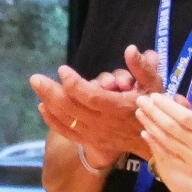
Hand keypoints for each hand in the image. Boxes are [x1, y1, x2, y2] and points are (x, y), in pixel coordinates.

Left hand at [32, 48, 163, 164]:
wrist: (153, 142)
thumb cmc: (153, 108)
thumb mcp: (154, 86)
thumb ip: (142, 68)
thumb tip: (131, 49)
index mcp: (117, 107)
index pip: (90, 96)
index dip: (73, 83)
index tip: (63, 70)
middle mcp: (103, 123)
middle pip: (71, 108)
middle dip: (51, 92)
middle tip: (36, 78)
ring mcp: (95, 134)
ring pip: (66, 119)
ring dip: (49, 103)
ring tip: (38, 87)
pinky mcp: (91, 140)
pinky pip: (68, 132)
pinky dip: (53, 121)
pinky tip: (42, 108)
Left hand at [135, 91, 191, 191]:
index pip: (185, 117)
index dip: (168, 107)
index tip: (155, 96)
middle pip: (171, 127)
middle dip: (154, 112)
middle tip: (140, 100)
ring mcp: (189, 157)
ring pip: (166, 140)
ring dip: (151, 125)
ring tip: (140, 113)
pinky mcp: (183, 168)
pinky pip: (166, 155)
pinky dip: (154, 144)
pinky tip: (144, 133)